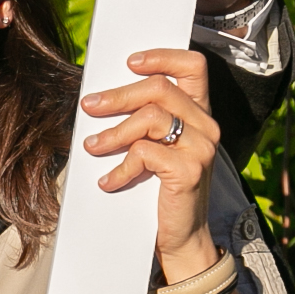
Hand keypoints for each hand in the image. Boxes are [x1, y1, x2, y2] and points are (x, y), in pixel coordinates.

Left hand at [80, 49, 219, 279]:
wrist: (180, 237)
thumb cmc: (159, 189)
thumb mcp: (154, 147)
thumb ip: (142, 120)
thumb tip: (101, 97)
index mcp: (198, 113)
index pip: (193, 66)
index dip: (162, 56)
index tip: (129, 62)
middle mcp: (206, 126)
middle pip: (159, 88)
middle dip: (117, 96)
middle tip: (89, 106)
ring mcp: (201, 148)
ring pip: (150, 117)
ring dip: (113, 133)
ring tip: (91, 147)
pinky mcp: (189, 171)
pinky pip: (145, 153)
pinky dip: (120, 167)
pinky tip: (109, 181)